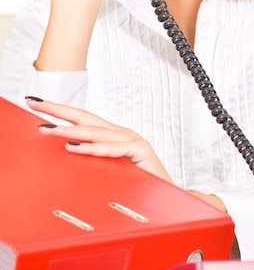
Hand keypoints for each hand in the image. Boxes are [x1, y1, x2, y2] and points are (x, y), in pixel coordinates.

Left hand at [26, 97, 173, 182]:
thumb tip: (66, 151)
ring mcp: (132, 141)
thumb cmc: (141, 186)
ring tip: (48, 129)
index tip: (37, 104)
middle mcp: (121, 134)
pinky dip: (93, 148)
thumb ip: (94, 161)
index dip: (59, 111)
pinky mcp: (141, 151)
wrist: (170, 198)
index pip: (82, 119)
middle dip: (58, 110)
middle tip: (35, 104)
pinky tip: (76, 147)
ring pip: (96, 132)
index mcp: (113, 137)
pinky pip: (113, 149)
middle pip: (85, 117)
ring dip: (69, 130)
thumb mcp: (110, 172)